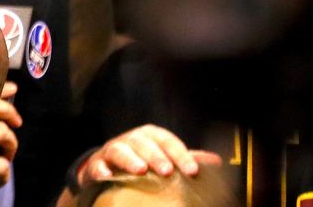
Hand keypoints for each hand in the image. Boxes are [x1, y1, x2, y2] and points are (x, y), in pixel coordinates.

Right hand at [78, 124, 220, 184]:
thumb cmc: (142, 161)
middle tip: (167, 171)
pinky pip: (97, 165)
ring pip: (119, 150)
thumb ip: (186, 159)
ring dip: (130, 159)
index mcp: (150, 137)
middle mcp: (131, 140)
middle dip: (156, 156)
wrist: (108, 168)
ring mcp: (112, 150)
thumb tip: (217, 161)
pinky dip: (100, 169)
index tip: (193, 171)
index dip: (180, 154)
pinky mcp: (96, 164)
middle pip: (143, 143)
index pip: (167, 141)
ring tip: (141, 171)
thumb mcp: (164, 158)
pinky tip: (107, 176)